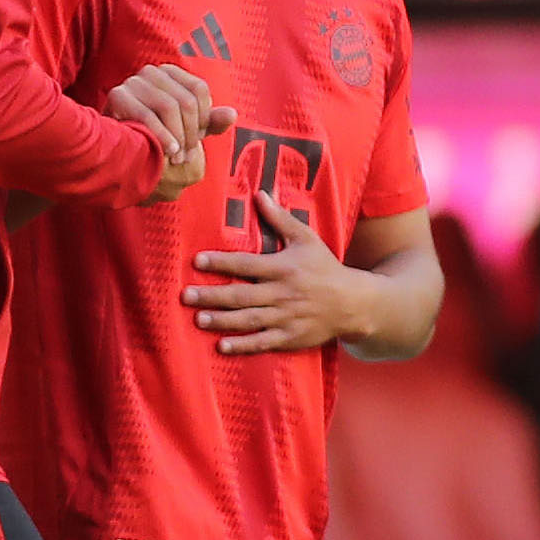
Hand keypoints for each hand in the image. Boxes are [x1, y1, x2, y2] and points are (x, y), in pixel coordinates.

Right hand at [108, 62, 220, 203]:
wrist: (117, 147)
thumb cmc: (155, 136)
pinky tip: (167, 152)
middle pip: (185, 100)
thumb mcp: (186, 129)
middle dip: (190, 133)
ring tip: (177, 158)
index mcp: (170, 73)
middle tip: (187, 157)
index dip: (203, 117)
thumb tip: (232, 115)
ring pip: (168, 106)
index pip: (199, 89)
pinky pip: (147, 115)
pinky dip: (161, 136)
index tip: (198, 139)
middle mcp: (151, 71)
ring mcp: (133, 81)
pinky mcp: (117, 95)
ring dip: (177, 137)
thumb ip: (209, 122)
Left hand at [187, 188, 380, 353]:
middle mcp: (282, 293)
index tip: (197, 261)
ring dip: (222, 320)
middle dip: (212, 295)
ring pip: (248, 319)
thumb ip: (280, 218)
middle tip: (186, 295)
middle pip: (241, 295)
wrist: (353, 303)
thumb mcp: (306, 238)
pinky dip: (242, 345)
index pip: (246, 264)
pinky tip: (222, 346)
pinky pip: (262, 342)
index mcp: (283, 268)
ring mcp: (285, 318)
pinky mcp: (289, 337)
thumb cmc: (325, 267)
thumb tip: (259, 193)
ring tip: (198, 319)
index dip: (221, 263)